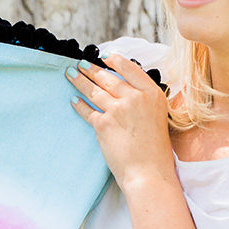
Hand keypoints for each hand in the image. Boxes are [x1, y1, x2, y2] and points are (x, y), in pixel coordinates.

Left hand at [66, 53, 174, 195]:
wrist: (148, 172)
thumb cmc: (155, 150)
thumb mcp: (157, 116)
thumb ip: (144, 101)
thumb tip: (126, 92)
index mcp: (152, 94)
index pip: (130, 69)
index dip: (115, 61)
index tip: (105, 56)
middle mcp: (135, 98)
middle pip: (108, 78)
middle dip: (91, 69)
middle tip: (81, 64)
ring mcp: (118, 110)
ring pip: (94, 90)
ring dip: (80, 81)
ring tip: (71, 74)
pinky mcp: (103, 124)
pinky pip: (87, 110)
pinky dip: (78, 104)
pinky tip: (73, 99)